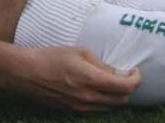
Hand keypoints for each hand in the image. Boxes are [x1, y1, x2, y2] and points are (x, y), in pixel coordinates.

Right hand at [0, 41, 137, 110]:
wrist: (28, 74)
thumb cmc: (52, 57)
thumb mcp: (79, 52)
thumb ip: (100, 63)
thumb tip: (117, 72)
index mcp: (91, 79)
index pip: (124, 87)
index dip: (135, 79)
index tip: (135, 71)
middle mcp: (89, 98)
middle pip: (121, 101)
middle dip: (129, 88)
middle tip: (126, 75)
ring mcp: (82, 108)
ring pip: (111, 108)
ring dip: (117, 96)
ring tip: (113, 81)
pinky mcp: (74, 112)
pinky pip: (98, 111)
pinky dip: (105, 101)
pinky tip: (99, 89)